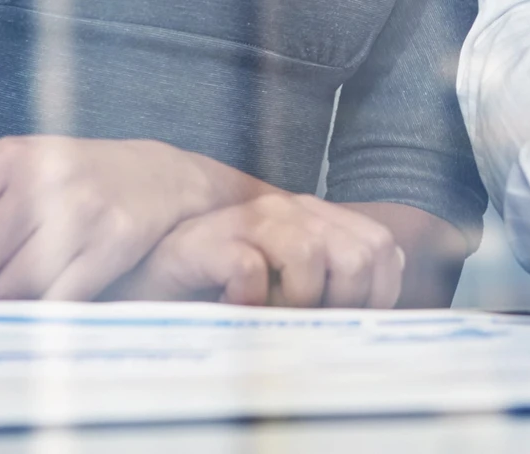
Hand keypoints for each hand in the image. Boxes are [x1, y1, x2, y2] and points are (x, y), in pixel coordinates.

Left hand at [0, 136, 237, 311]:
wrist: (158, 179)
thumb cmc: (72, 181)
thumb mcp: (11, 173)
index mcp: (5, 158)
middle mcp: (41, 180)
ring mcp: (79, 211)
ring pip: (5, 292)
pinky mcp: (111, 244)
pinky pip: (51, 303)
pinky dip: (34, 314)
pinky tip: (32, 306)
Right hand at [109, 192, 406, 307]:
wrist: (148, 275)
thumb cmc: (223, 286)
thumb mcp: (288, 283)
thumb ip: (331, 279)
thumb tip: (375, 308)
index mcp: (316, 217)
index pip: (381, 248)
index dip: (377, 293)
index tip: (346, 319)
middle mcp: (289, 210)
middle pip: (357, 253)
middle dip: (341, 301)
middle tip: (306, 320)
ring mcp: (248, 219)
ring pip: (310, 255)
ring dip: (296, 299)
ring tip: (269, 312)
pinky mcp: (209, 240)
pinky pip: (251, 268)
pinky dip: (250, 297)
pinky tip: (235, 304)